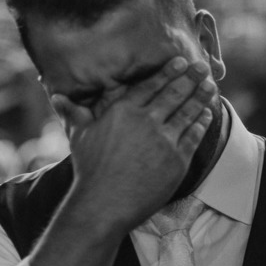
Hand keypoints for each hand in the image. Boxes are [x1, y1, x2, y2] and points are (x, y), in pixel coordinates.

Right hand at [55, 55, 216, 233]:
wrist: (105, 203)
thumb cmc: (89, 170)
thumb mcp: (79, 136)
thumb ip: (73, 113)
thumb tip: (56, 96)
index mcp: (124, 111)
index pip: (152, 85)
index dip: (169, 72)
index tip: (181, 61)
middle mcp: (147, 122)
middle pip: (174, 94)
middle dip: (191, 78)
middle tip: (203, 67)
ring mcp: (164, 141)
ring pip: (188, 112)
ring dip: (201, 97)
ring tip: (210, 85)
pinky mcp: (177, 160)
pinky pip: (194, 136)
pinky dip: (202, 123)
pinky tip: (207, 114)